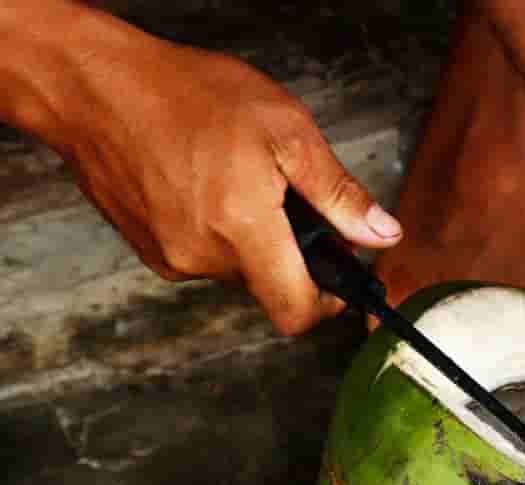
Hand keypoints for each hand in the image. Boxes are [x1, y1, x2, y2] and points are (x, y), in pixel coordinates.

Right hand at [36, 12, 401, 334]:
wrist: (95, 86)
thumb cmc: (189, 96)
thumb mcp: (286, 131)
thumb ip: (338, 193)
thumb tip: (383, 235)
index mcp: (243, 231)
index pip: (295, 312)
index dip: (328, 302)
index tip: (339, 274)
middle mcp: (202, 257)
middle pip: (271, 284)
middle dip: (290, 250)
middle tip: (287, 195)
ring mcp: (169, 257)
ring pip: (237, 268)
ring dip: (252, 236)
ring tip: (239, 177)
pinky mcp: (148, 249)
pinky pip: (202, 254)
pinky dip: (216, 229)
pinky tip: (205, 182)